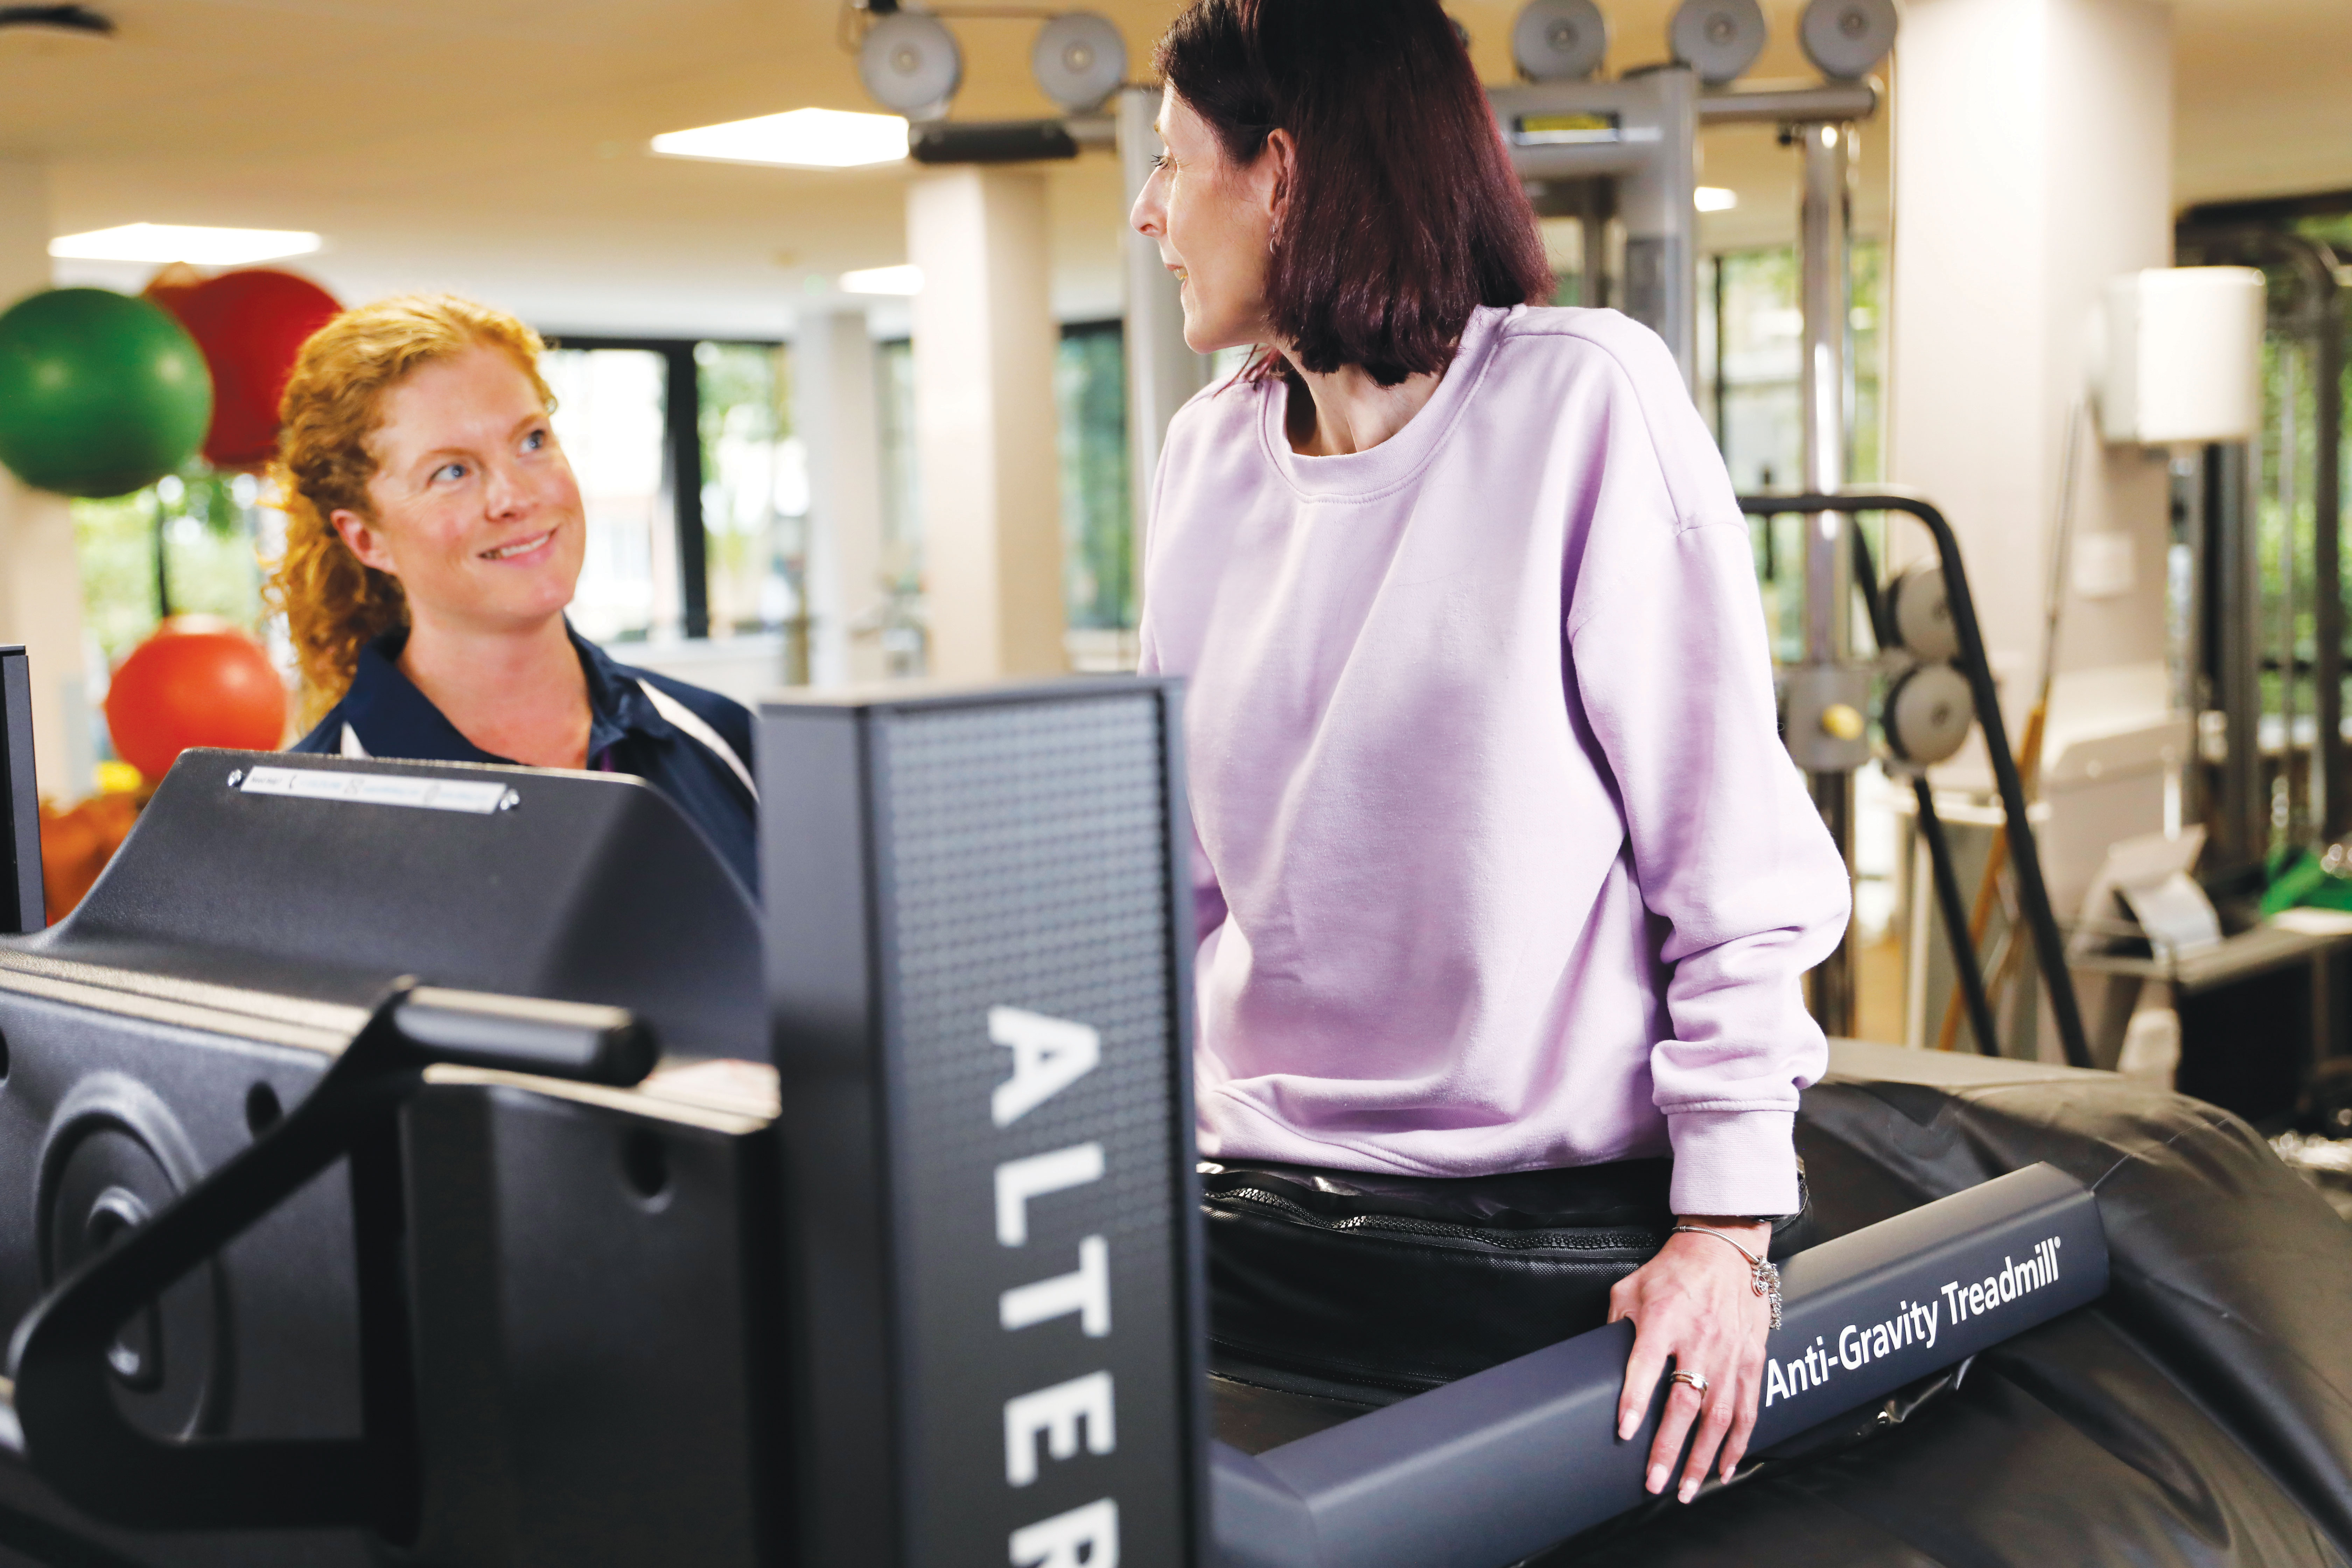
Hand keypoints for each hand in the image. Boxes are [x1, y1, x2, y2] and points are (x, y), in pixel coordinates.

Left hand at [1609, 1217, 1773, 1502]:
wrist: (1724, 1248)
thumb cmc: (1672, 1270)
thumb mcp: (1630, 1289)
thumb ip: (1616, 1328)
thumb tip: (1600, 1365)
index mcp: (1664, 1319)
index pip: (1647, 1364)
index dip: (1636, 1400)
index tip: (1625, 1431)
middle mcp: (1700, 1339)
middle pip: (1685, 1401)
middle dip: (1669, 1447)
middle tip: (1654, 1481)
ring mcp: (1730, 1351)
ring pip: (1719, 1415)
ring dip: (1703, 1457)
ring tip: (1687, 1489)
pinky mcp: (1752, 1358)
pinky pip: (1748, 1408)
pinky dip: (1738, 1442)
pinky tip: (1725, 1467)